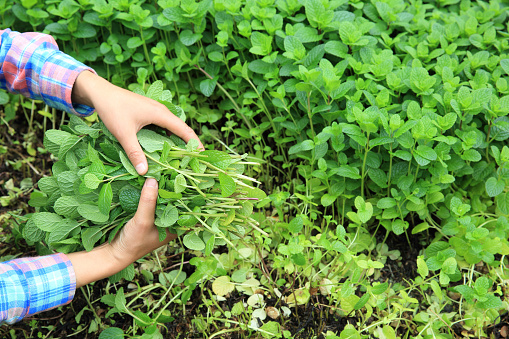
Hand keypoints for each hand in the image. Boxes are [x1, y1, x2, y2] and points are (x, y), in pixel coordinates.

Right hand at [67, 178, 175, 287]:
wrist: (115, 253)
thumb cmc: (133, 242)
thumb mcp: (142, 221)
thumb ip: (148, 202)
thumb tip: (153, 179)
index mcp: (176, 227)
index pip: (186, 207)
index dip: (186, 192)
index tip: (183, 176)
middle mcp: (171, 222)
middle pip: (176, 201)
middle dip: (173, 187)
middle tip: (172, 169)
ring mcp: (160, 218)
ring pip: (165, 200)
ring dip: (162, 188)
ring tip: (163, 170)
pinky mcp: (150, 214)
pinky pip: (154, 200)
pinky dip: (152, 192)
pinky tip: (151, 180)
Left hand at [72, 71, 203, 174]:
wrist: (101, 92)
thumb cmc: (113, 110)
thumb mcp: (124, 133)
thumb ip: (134, 153)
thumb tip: (143, 172)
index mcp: (160, 114)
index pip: (184, 130)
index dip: (195, 142)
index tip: (203, 154)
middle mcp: (161, 111)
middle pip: (181, 128)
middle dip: (189, 143)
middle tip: (194, 160)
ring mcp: (156, 110)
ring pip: (172, 127)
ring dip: (178, 140)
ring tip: (182, 156)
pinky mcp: (150, 112)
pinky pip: (164, 125)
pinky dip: (168, 136)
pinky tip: (164, 147)